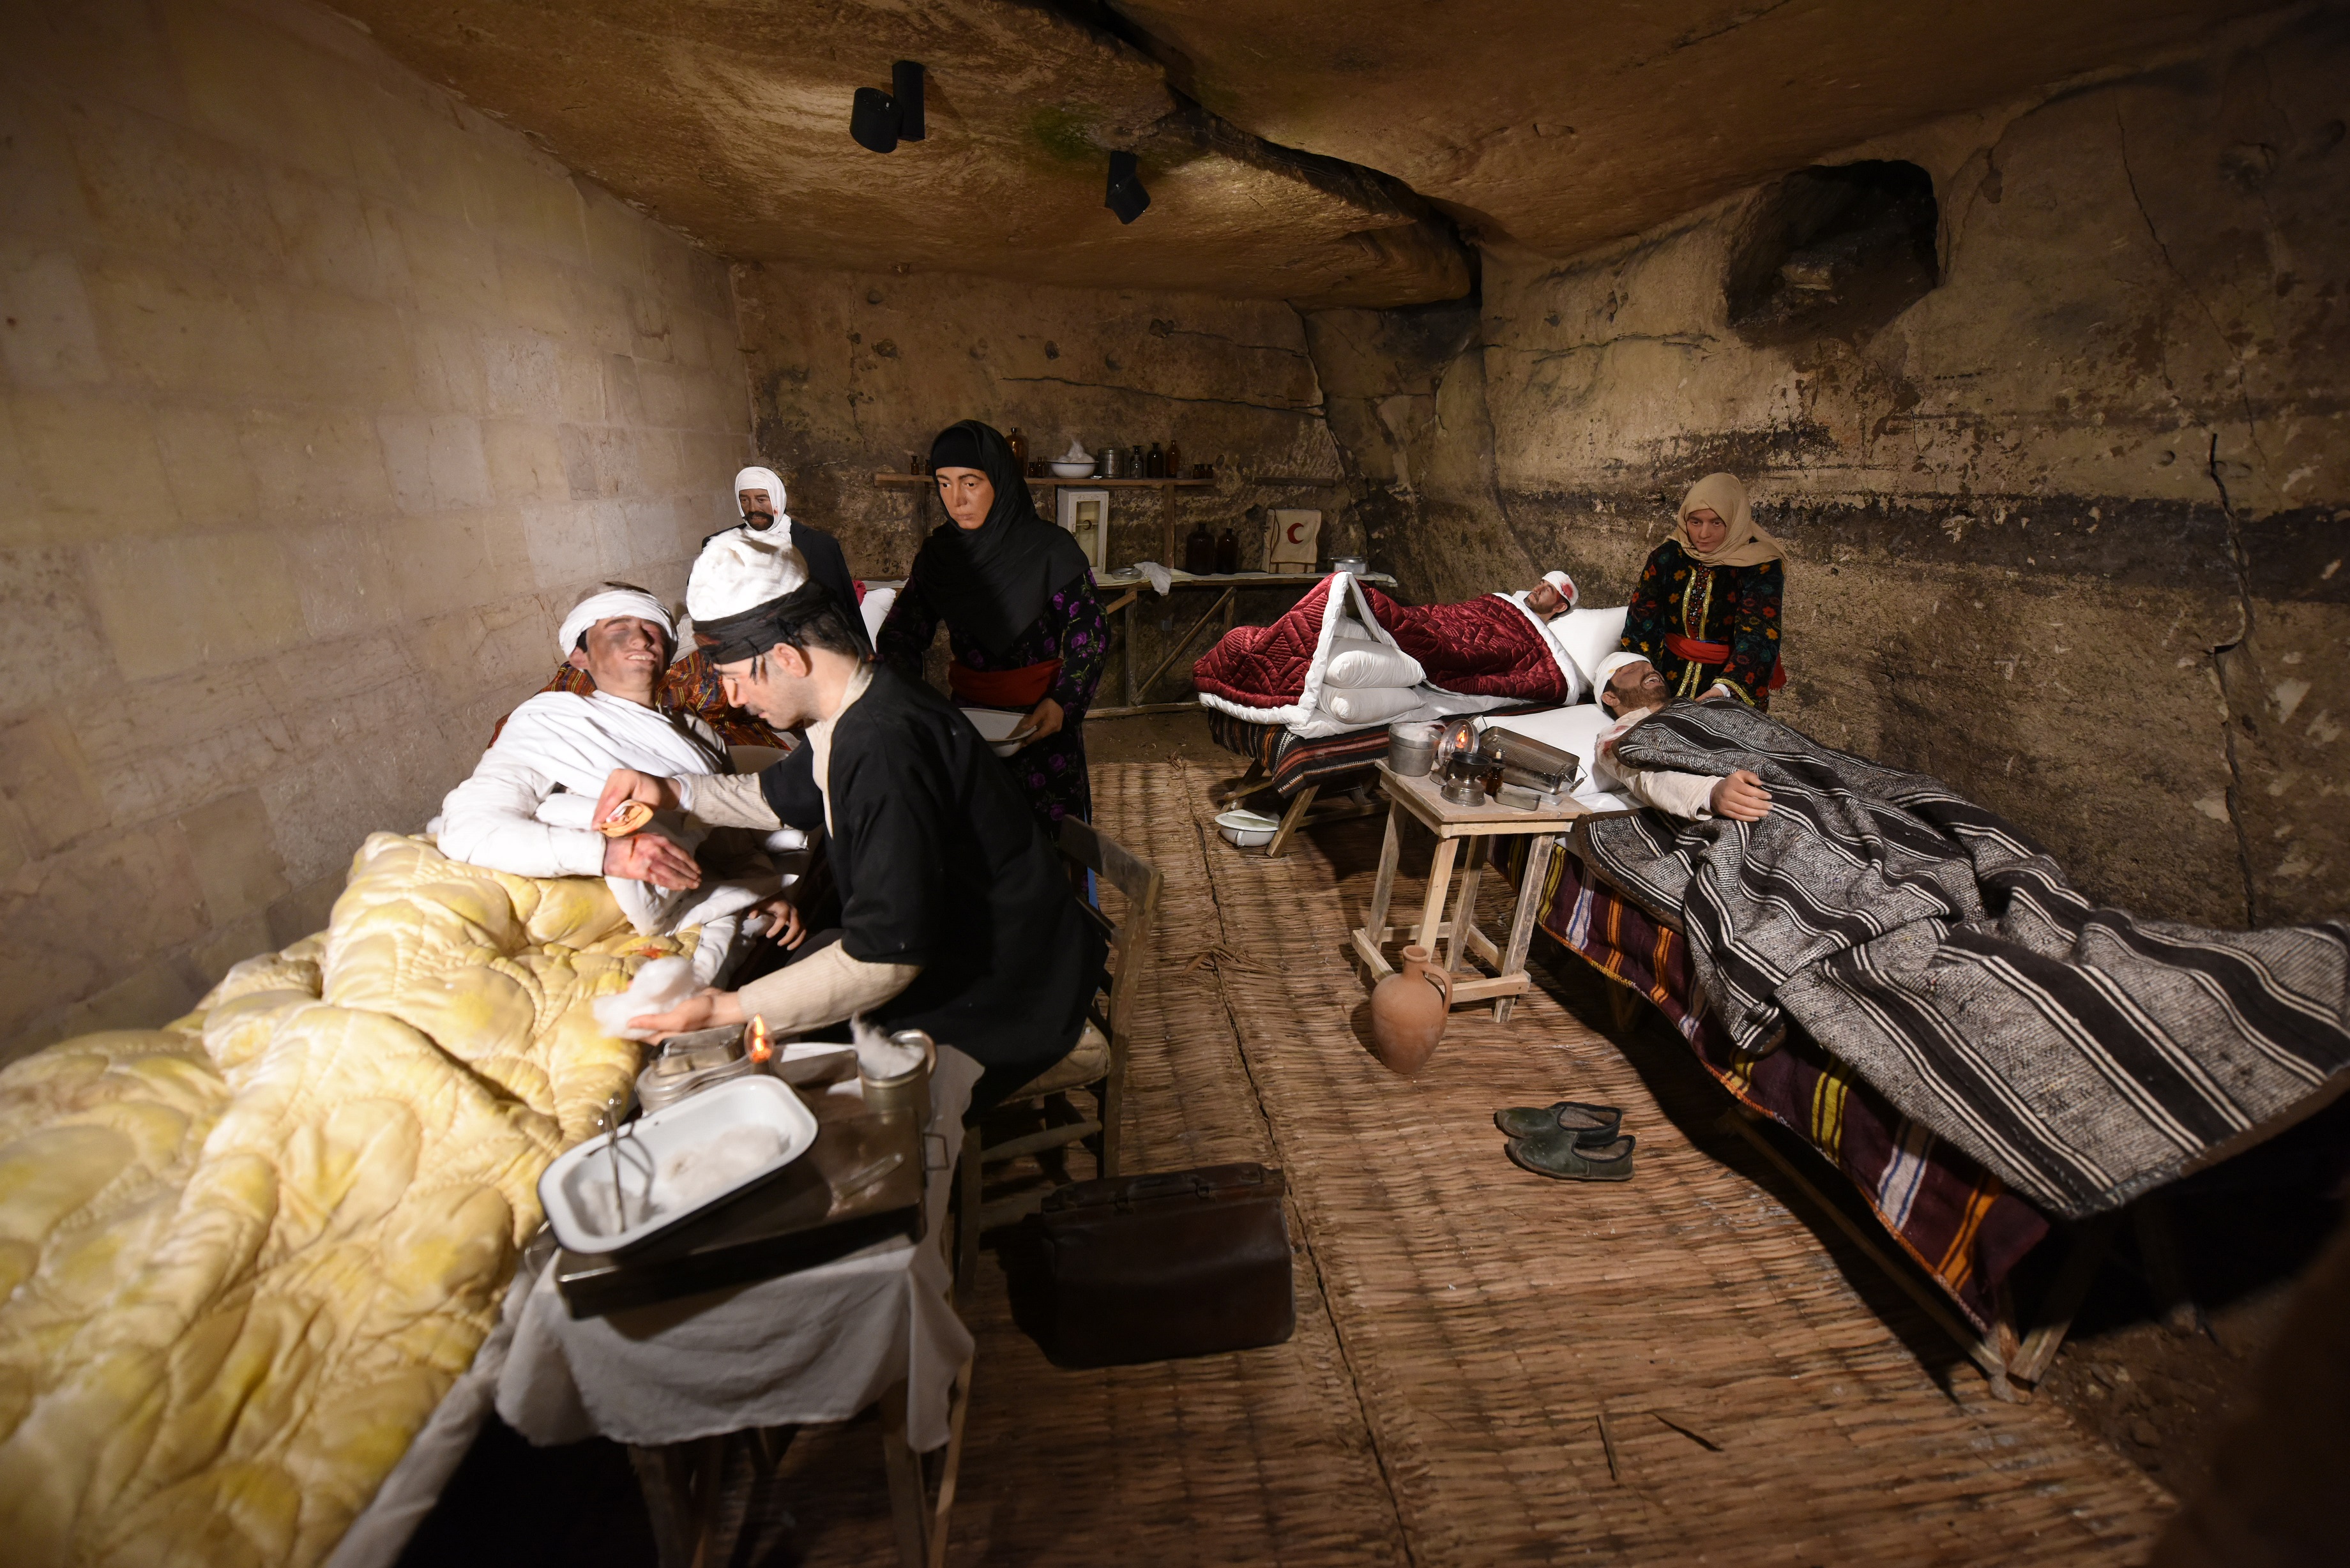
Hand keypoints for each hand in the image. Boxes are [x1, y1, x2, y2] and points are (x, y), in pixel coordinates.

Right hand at [595, 768, 678, 829]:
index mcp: (628, 778)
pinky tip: (600, 819)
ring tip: (596, 826)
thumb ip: (629, 814)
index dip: (604, 813)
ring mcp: (613, 777)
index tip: (597, 826)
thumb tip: (610, 822)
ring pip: (603, 798)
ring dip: (599, 813)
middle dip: (599, 815)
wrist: (658, 788)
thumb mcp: (646, 807)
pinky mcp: (610, 782)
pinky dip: (603, 809)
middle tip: (594, 829)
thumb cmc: (655, 798)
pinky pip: (604, 797)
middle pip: (605, 798)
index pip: (613, 798)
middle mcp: (617, 775)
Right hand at [603, 831, 702, 889]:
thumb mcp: (645, 837)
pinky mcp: (643, 873)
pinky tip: (681, 887)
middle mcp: (657, 850)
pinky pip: (662, 880)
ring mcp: (650, 862)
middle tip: (699, 879)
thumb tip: (674, 853)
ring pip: (673, 873)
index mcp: (658, 839)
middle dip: (691, 873)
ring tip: (694, 884)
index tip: (697, 868)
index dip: (690, 862)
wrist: (607, 851)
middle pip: (679, 864)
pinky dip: (673, 884)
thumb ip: (660, 843)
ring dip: (685, 880)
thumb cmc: (625, 843)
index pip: (680, 852)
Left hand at [628, 986, 745, 1039]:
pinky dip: (652, 991)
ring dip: (641, 996)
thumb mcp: (676, 1020)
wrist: (721, 1003)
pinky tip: (644, 982)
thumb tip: (629, 1023)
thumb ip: (653, 1022)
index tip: (612, 1015)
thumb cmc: (700, 1015)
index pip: (639, 1033)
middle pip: (643, 1018)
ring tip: (629, 986)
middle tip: (619, 996)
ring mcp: (670, 1013)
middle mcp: (664, 1026)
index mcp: (662, 1035)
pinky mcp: (676, 1002)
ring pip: (650, 1006)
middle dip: (632, 1008)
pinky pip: (660, 997)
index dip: (625, 1025)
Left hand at [753, 892, 806, 948]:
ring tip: (788, 948)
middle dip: (788, 937)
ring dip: (797, 940)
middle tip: (778, 944)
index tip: (768, 936)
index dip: (776, 929)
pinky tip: (791, 946)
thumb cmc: (768, 901)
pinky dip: (799, 940)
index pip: (782, 919)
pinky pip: (803, 931)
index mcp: (783, 907)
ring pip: (802, 930)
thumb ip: (754, 908)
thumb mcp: (759, 903)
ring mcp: (798, 916)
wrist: (778, 896)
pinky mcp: (800, 921)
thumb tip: (752, 917)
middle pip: (795, 926)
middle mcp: (793, 911)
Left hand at [1007, 695, 1063, 745]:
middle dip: (1033, 739)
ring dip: (1037, 736)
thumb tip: (1024, 729)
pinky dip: (1041, 733)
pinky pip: (1047, 732)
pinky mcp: (1057, 727)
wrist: (1060, 700)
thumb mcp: (1038, 712)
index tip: (1024, 743)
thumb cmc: (1048, 705)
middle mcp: (1054, 729)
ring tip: (1029, 739)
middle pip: (1042, 736)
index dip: (1031, 739)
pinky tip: (1036, 733)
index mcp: (1050, 726)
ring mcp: (1057, 728)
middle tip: (1024, 743)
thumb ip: (1031, 721)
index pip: (1039, 735)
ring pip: (1045, 734)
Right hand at [1710, 769, 1772, 822]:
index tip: (1769, 797)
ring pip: (1743, 810)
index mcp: (1732, 784)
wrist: (1714, 793)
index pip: (1748, 790)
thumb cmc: (1732, 783)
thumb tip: (1760, 783)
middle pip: (1747, 802)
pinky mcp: (1724, 812)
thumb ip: (1750, 776)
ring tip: (1766, 813)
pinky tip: (1757, 818)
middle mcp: (1727, 794)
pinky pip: (1737, 816)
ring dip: (1756, 813)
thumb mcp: (1739, 775)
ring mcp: (1725, 804)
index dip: (1760, 794)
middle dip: (1760, 805)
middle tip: (1770, 807)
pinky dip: (1748, 818)